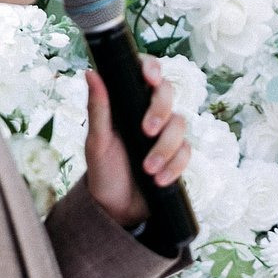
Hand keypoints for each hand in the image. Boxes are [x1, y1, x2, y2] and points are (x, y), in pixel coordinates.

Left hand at [84, 58, 189, 227]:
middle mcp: (148, 113)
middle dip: (160, 111)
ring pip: (180, 124)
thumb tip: (91, 73)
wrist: (117, 208)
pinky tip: (159, 180)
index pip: (144, 73)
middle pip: (167, 93)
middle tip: (147, 131)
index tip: (150, 78)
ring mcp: (165, 133)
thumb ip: (97, 108)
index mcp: (127, 103)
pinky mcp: (177, 154)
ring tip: (148, 169)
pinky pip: (186, 152)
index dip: (152, 68)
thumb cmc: (102, 170)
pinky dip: (174, 166)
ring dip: (165, 148)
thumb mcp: (97, 141)